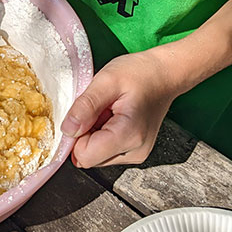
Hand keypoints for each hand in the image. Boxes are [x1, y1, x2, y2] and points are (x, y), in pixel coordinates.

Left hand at [61, 49, 179, 167]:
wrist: (165, 74)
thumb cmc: (140, 73)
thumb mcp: (106, 80)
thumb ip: (85, 106)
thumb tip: (67, 130)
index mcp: (128, 135)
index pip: (84, 155)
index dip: (77, 134)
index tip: (85, 113)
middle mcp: (135, 151)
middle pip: (89, 158)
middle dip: (86, 133)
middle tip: (100, 109)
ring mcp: (137, 154)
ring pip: (96, 155)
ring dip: (94, 134)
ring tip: (109, 111)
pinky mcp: (135, 151)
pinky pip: (106, 151)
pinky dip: (103, 135)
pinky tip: (113, 117)